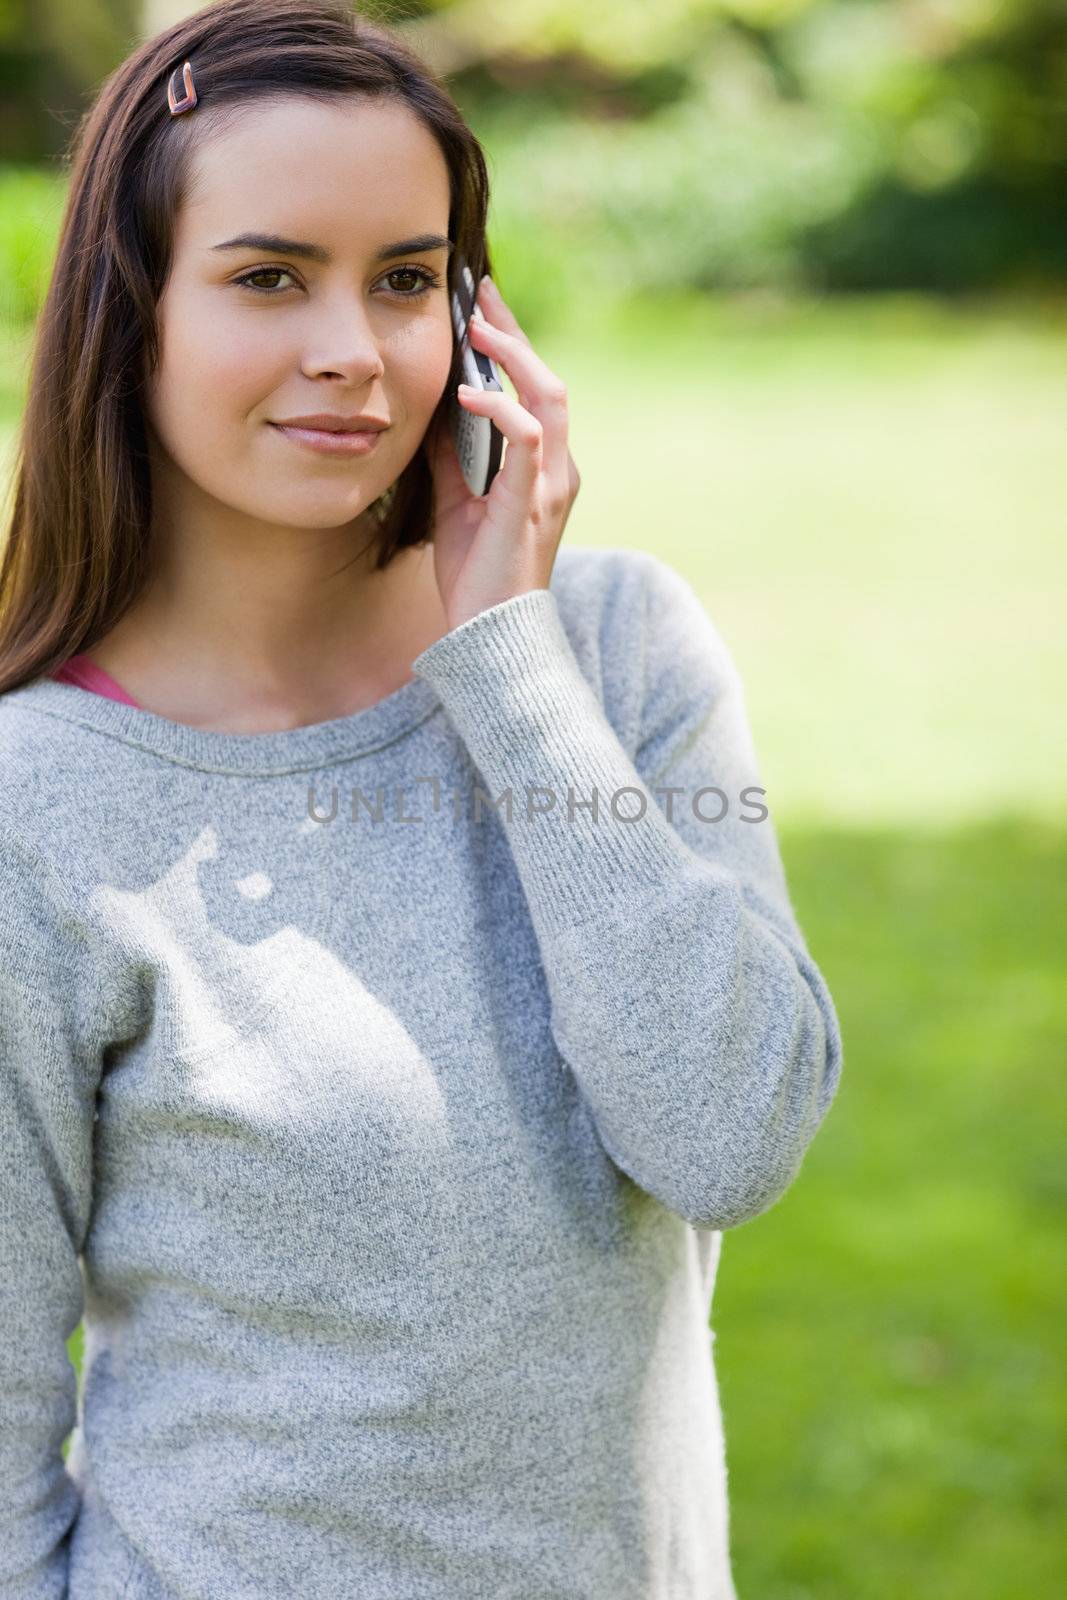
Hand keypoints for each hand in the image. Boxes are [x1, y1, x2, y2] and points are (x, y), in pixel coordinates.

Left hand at [422, 275, 580, 633]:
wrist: (490, 635)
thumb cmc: (475, 576)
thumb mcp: (455, 502)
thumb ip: (451, 456)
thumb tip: (432, 409)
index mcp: (543, 469)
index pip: (534, 391)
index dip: (511, 344)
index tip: (480, 303)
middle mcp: (557, 471)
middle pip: (547, 381)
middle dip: (514, 334)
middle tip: (479, 294)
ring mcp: (549, 487)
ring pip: (548, 399)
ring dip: (513, 357)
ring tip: (477, 327)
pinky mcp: (531, 505)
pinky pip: (529, 440)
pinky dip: (501, 409)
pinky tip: (468, 393)